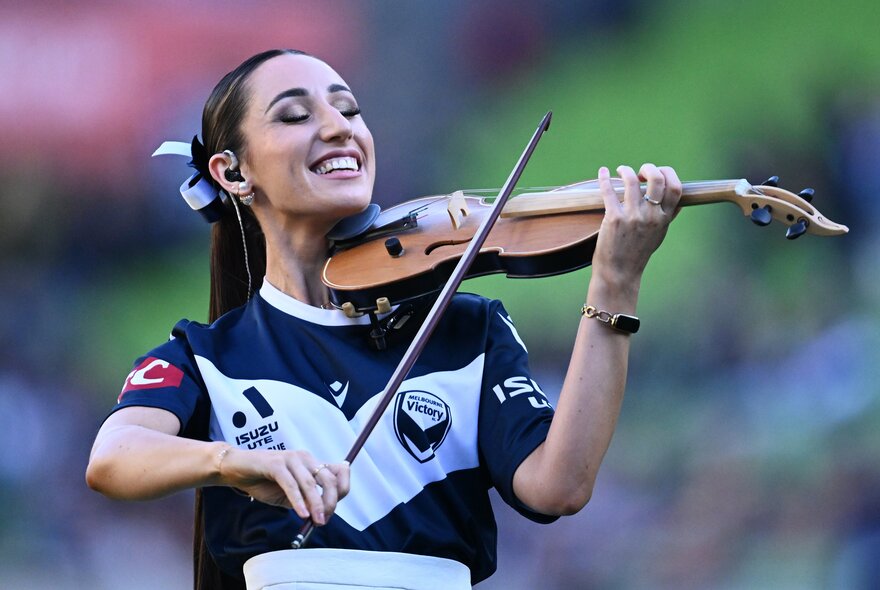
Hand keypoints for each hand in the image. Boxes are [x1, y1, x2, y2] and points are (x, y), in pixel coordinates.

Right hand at [218, 447, 349, 525]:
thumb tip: (322, 516)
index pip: (339, 471)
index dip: (341, 491)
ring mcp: (290, 458)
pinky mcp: (275, 463)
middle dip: (331, 502)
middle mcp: (305, 458)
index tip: (332, 511)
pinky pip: (291, 484)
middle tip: (324, 520)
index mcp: (311, 463)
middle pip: (328, 479)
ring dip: (316, 505)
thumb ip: (305, 501)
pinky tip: (302, 514)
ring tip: (316, 521)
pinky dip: (298, 501)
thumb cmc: (264, 482)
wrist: (236, 469)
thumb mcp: (289, 494)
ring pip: (310, 483)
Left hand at [592, 163, 681, 285]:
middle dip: (649, 168)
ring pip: (632, 181)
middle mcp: (651, 216)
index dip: (668, 173)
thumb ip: (668, 218)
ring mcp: (633, 216)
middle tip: (640, 170)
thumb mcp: (659, 235)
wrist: (620, 272)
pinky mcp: (614, 218)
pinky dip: (604, 178)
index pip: (675, 187)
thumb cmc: (638, 253)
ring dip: (626, 170)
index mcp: (664, 218)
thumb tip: (678, 202)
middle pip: (657, 179)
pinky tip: (602, 172)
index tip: (658, 172)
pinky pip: (609, 191)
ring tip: (621, 170)